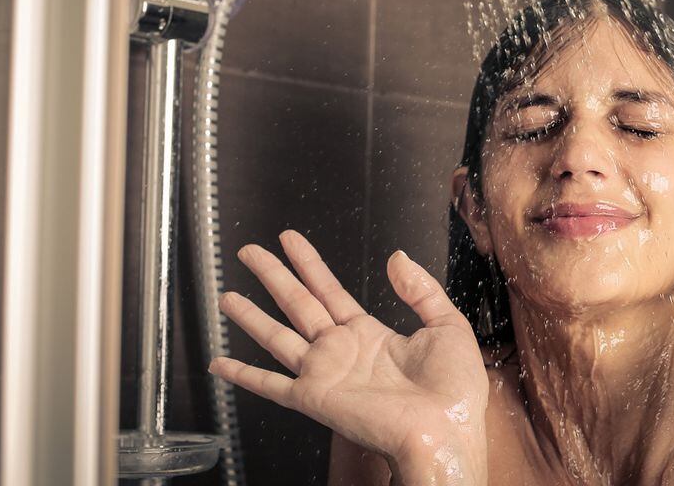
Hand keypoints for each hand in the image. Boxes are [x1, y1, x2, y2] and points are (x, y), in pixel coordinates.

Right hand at [209, 231, 488, 477]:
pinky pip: (270, 385)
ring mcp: (325, 374)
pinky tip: (220, 364)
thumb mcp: (447, 326)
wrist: (446, 432)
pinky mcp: (315, 398)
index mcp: (371, 335)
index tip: (290, 241)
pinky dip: (243, 375)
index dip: (309, 264)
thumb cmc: (453, 392)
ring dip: (251, 316)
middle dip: (273, 276)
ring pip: (277, 337)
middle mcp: (342, 351)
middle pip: (298, 303)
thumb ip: (421, 290)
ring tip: (226, 294)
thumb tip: (397, 258)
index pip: (331, 291)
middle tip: (249, 252)